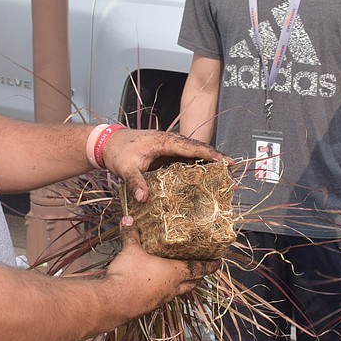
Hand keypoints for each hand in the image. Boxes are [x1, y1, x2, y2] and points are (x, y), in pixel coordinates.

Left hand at [101, 129, 227, 201]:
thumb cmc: (118, 152)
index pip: (192, 147)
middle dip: (216, 159)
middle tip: (233, 170)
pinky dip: (196, 165)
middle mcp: (170, 141)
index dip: (210, 154)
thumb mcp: (126, 168)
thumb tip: (144, 199)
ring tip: (224, 175)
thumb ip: (136, 183)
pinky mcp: (165, 153)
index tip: (226, 161)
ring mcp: (168, 147)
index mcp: (164, 141)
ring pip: (193, 153)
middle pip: (198, 149)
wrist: (107, 143)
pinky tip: (205, 176)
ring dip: (208, 162)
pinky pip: (185, 158)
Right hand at [105, 219, 218, 312]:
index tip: (219, 261)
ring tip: (183, 275)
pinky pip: (164, 297)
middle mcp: (173, 287)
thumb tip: (128, 218)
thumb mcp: (131, 250)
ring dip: (184, 284)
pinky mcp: (150, 306)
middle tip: (203, 268)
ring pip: (180, 291)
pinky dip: (166, 290)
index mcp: (175, 273)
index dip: (210, 265)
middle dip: (199, 275)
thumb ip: (131, 234)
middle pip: (193, 282)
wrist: (113, 303)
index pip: (199, 268)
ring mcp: (162, 299)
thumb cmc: (129, 275)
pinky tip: (157, 284)